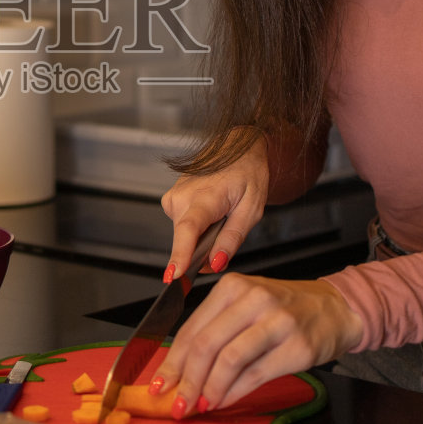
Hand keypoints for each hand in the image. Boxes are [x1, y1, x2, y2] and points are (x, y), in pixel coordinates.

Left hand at [152, 274, 362, 414]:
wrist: (335, 308)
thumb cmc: (284, 309)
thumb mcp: (246, 306)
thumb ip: (214, 331)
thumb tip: (179, 372)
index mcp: (233, 287)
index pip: (193, 329)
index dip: (172, 362)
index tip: (159, 386)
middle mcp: (254, 299)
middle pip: (207, 345)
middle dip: (186, 380)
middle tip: (176, 405)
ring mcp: (278, 322)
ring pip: (229, 360)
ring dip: (209, 390)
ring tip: (199, 406)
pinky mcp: (297, 346)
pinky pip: (255, 374)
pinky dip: (233, 393)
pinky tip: (223, 402)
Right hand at [160, 128, 268, 280]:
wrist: (237, 148)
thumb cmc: (247, 175)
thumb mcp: (251, 210)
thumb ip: (232, 239)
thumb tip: (215, 264)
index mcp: (206, 196)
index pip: (188, 230)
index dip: (180, 255)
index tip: (173, 276)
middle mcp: (183, 195)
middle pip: (186, 239)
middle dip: (203, 250)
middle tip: (226, 235)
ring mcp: (174, 196)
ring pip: (184, 234)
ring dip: (202, 236)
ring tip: (220, 215)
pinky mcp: (171, 199)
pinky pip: (183, 225)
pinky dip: (197, 226)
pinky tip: (211, 211)